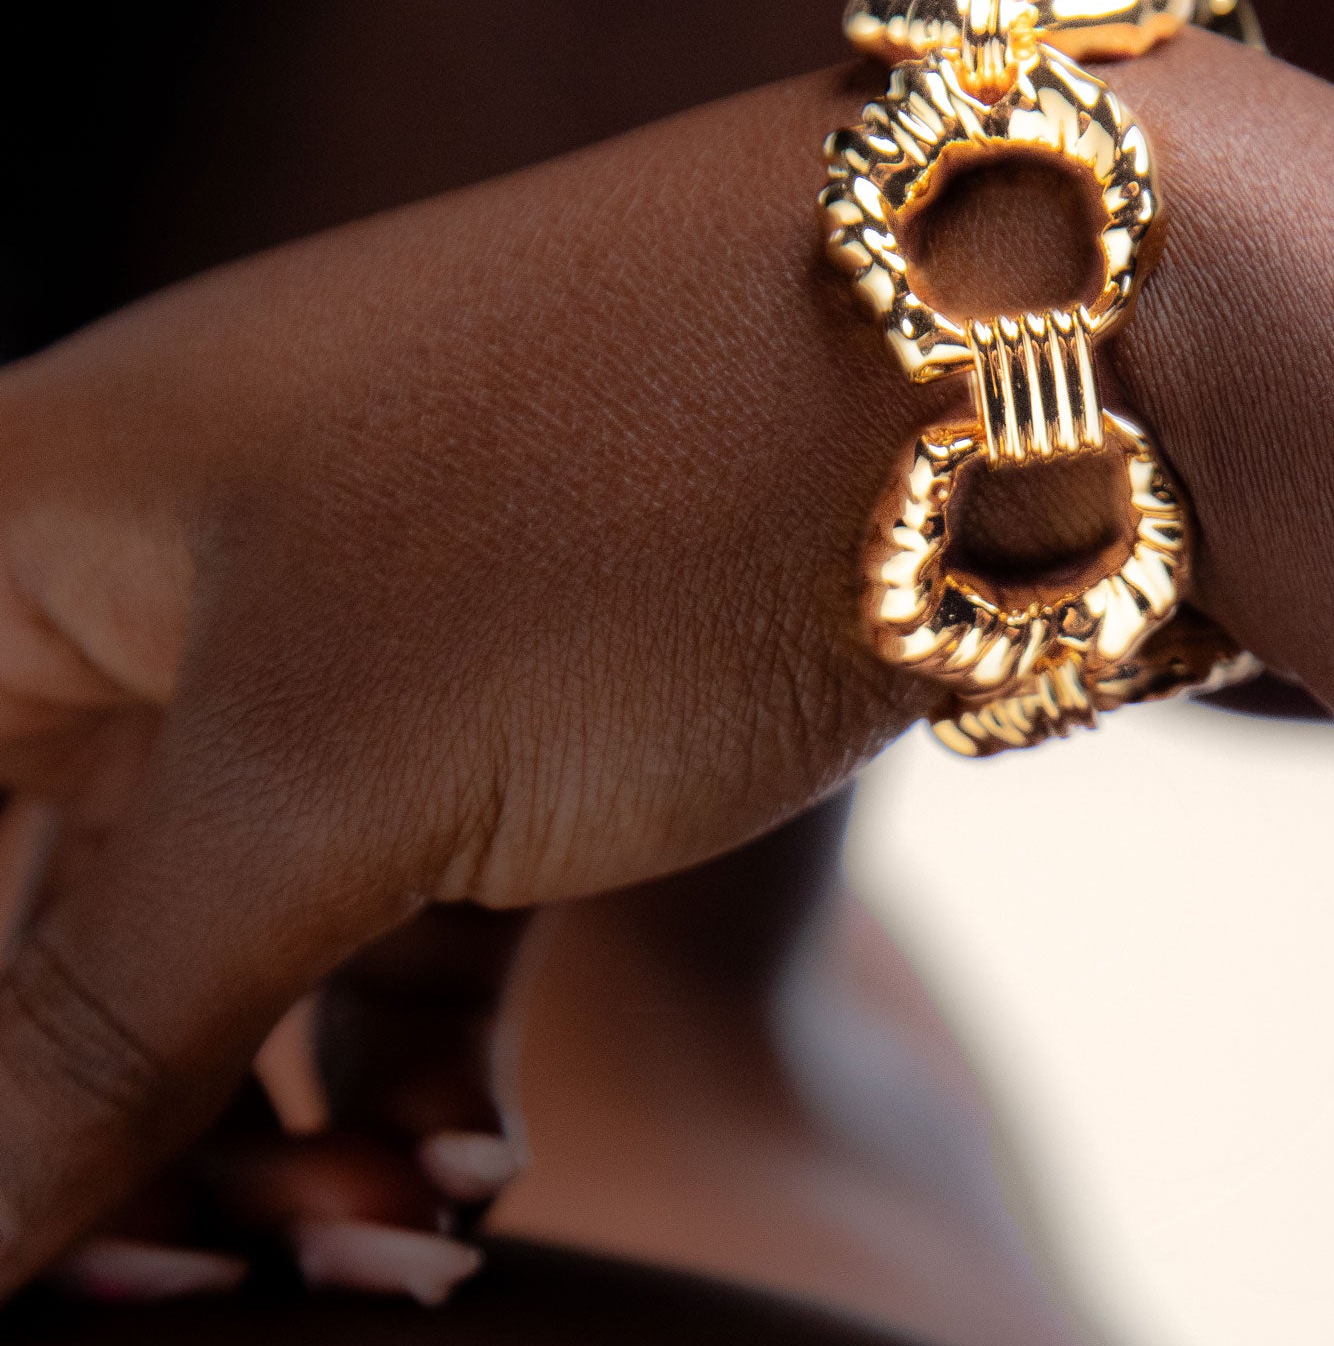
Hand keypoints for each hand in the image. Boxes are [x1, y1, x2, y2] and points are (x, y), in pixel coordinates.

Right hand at [0, 69, 933, 1295]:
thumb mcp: (329, 773)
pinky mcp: (515, 685)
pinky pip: (400, 906)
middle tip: (201, 1299)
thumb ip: (99, 1015)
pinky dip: (418, 1047)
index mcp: (35, 517)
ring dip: (277, 1125)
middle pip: (47, 906)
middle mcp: (175, 565)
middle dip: (111, 1128)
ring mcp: (362, 625)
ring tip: (389, 1258)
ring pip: (232, 930)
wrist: (971, 352)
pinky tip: (472, 1172)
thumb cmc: (617, 498)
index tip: (47, 1245)